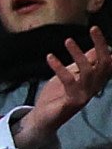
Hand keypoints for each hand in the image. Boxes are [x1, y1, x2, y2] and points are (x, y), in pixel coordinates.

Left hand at [19, 26, 111, 148]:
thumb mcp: (72, 75)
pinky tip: (50, 57)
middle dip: (100, 45)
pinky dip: (59, 67)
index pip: (107, 61)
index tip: (97, 30)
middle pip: (103, 63)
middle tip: (93, 29)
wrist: (43, 119)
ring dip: (78, 54)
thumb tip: (97, 48)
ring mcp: (85, 95)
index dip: (105, 47)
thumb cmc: (57, 95)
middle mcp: (94, 87)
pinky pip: (68, 80)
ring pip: (87, 71)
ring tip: (68, 41)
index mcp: (95, 80)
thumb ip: (84, 63)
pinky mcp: (73, 101)